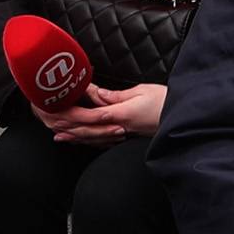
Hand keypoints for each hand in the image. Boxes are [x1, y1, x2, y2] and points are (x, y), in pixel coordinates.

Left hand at [44, 83, 163, 143]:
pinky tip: (84, 141)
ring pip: (94, 138)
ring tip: (59, 136)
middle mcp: (119, 128)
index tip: (57, 109)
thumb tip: (97, 94)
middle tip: (50, 124)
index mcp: (120, 115)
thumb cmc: (167, 103)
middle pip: (87, 129)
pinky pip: (105, 142)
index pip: (89, 115)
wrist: (183, 119)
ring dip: (75, 137)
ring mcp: (124, 136)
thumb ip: (116, 95)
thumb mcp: (142, 91)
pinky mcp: (129, 138)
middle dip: (67, 127)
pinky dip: (91, 141)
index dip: (71, 114)